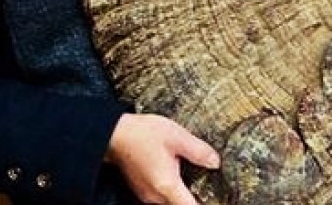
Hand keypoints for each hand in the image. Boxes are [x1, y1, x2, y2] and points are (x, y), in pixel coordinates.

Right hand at [106, 112, 220, 204]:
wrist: (115, 134)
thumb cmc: (143, 134)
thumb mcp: (177, 137)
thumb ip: (199, 151)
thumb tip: (215, 163)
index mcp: (167, 185)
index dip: (205, 204)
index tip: (217, 200)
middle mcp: (155, 196)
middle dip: (195, 198)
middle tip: (208, 184)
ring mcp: (146, 194)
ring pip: (171, 202)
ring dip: (183, 194)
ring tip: (195, 178)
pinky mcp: (142, 189)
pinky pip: (161, 196)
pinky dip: (173, 190)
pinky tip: (177, 173)